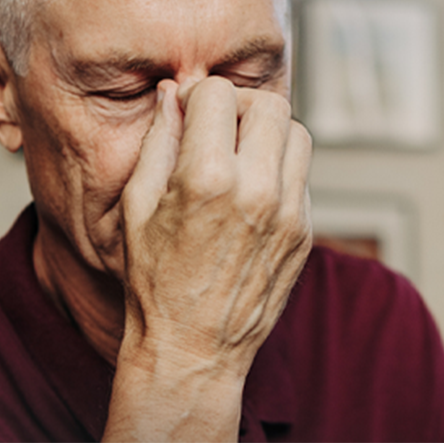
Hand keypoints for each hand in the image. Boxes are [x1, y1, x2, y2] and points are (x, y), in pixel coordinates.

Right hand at [102, 77, 312, 441]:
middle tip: (219, 128)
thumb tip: (173, 93)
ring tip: (239, 156)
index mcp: (206, 178)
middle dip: (240, 106)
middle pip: (269, 104)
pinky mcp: (305, 234)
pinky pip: (302, 176)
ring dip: (268, 134)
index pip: (219, 93)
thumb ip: (158, 141)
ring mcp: (288, 213)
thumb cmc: (154, 282)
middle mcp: (256, 191)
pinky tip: (251, 192)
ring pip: (297, 134)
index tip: (188, 115)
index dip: (198, 97)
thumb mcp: (138, 206)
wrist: (192, 350)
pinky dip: (279, 170)